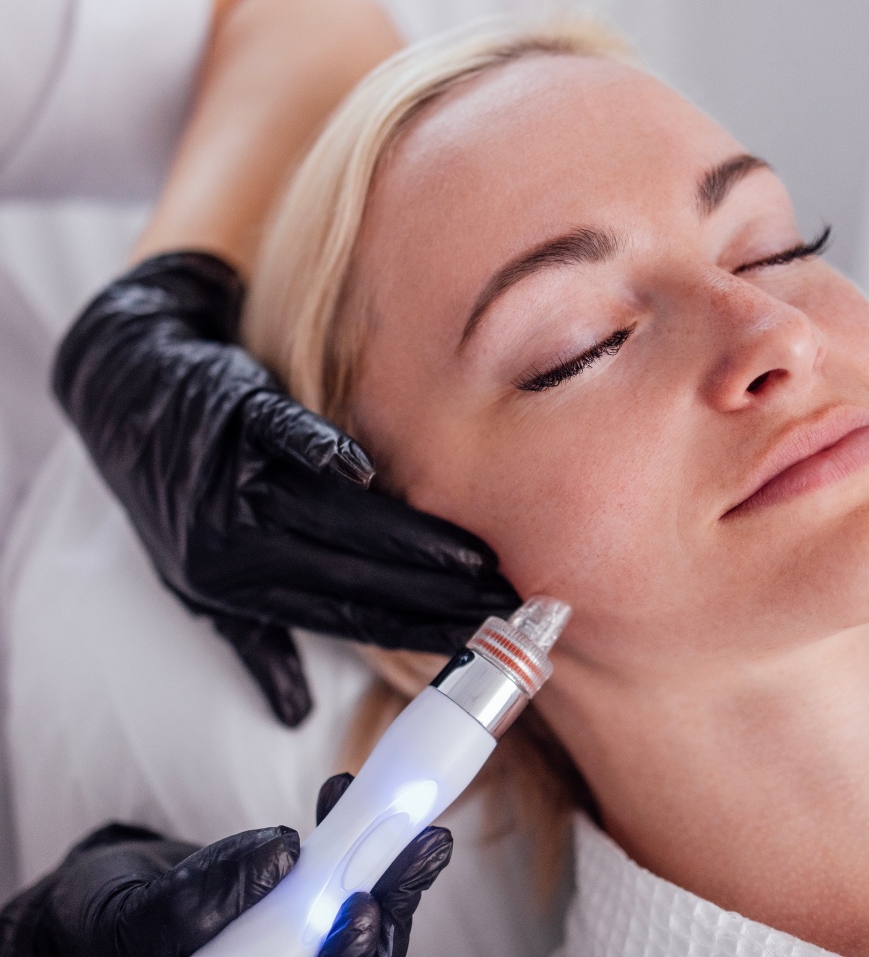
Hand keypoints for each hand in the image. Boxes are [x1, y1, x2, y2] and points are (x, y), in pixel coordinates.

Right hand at [0, 777, 451, 956]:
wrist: (92, 908)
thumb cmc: (95, 925)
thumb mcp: (131, 918)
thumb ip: (189, 903)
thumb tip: (279, 857)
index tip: (362, 914)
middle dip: (388, 904)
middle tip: (420, 846)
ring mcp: (289, 948)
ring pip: (353, 923)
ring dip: (388, 868)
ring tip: (411, 822)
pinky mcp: (295, 913)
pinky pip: (337, 885)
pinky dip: (352, 841)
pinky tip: (346, 799)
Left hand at [53, 253, 519, 726]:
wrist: (121, 399)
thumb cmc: (172, 497)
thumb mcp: (197, 583)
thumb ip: (252, 640)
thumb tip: (292, 713)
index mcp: (239, 588)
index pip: (345, 617)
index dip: (413, 632)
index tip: (473, 641)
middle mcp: (237, 544)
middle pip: (354, 576)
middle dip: (435, 595)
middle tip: (503, 604)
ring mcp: (235, 480)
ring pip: (335, 521)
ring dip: (408, 541)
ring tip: (475, 558)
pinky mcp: (234, 417)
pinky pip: (283, 439)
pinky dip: (322, 453)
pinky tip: (367, 473)